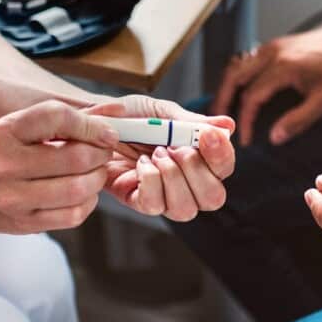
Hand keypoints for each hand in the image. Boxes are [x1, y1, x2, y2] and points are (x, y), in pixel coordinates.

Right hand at [0, 100, 119, 234]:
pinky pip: (73, 215)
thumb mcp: (24, 127)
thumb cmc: (3, 153)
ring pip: (78, 189)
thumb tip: (119, 110)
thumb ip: (70, 118)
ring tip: (94, 173)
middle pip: (75, 157)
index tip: (108, 132)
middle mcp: (6, 163)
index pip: (57, 117)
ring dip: (97, 179)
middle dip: (100, 154)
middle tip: (103, 153)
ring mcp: (13, 197)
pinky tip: (82, 193)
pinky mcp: (24, 223)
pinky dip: (87, 202)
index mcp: (7, 130)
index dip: (91, 124)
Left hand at [87, 95, 235, 221]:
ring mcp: (164, 196)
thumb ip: (192, 123)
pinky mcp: (139, 201)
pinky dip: (149, 181)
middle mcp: (186, 183)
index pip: (224, 168)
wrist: (94, 121)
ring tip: (155, 153)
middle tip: (175, 147)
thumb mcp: (162, 112)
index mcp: (199, 158)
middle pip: (213, 198)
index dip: (221, 156)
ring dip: (172, 177)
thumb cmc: (131, 116)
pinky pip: (154, 206)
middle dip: (196, 170)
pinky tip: (140, 163)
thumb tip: (227, 126)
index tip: (207, 136)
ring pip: (185, 209)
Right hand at [213, 23, 321, 145]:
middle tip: (217, 122)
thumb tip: (274, 137)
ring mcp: (272, 47)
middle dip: (222, 100)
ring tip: (224, 109)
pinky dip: (238, 77)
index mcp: (282, 67)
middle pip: (233, 76)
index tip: (246, 140)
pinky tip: (241, 91)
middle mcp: (271, 53)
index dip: (245, 120)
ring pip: (237, 66)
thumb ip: (299, 119)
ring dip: (228, 87)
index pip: (251, 96)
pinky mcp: (275, 45)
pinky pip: (247, 60)